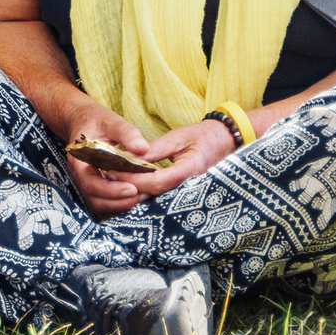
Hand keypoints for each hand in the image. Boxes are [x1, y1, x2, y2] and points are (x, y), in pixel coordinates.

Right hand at [60, 100, 155, 216]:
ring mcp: (86, 184)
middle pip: (95, 199)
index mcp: (79, 161)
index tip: (133, 189)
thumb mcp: (111, 121)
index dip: (111, 190)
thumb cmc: (96, 120)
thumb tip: (143, 148)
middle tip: (142, 195)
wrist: (82, 121)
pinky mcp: (94, 187)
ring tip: (142, 196)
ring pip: (100, 205)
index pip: (91, 183)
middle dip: (118, 201)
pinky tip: (136, 196)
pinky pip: (104, 203)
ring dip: (120, 205)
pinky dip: (119, 204)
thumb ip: (127, 133)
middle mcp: (80, 176)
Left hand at [120, 118, 242, 199]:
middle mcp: (191, 187)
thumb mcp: (179, 137)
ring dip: (136, 190)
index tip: (113, 172)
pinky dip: (146, 190)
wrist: (227, 141)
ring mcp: (189, 192)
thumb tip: (131, 155)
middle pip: (154, 194)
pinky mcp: (185, 192)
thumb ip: (156, 148)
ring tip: (114, 179)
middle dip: (130, 187)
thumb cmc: (204, 136)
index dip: (134, 179)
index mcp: (191, 170)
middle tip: (108, 177)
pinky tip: (131, 182)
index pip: (157, 181)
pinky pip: (163, 195)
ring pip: (157, 197)